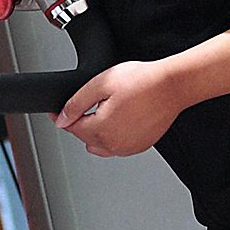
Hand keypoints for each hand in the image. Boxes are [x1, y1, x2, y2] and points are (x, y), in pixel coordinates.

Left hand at [56, 60, 183, 156]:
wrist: (172, 86)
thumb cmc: (142, 81)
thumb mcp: (101, 84)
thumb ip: (76, 103)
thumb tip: (61, 119)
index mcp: (101, 129)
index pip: (71, 128)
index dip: (62, 116)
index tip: (58, 110)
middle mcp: (114, 144)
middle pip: (85, 137)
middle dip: (81, 122)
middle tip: (90, 102)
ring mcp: (128, 147)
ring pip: (100, 145)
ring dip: (97, 131)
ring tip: (107, 109)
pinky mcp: (140, 146)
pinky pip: (117, 145)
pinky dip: (114, 135)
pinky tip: (122, 117)